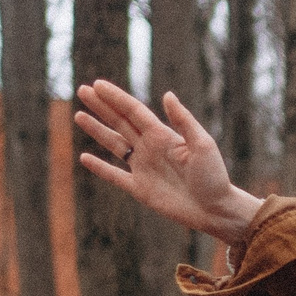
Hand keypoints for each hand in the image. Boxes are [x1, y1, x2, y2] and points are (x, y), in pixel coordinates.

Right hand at [74, 81, 265, 248]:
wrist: (216, 210)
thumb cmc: (214, 177)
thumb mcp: (203, 145)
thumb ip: (184, 121)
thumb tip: (167, 95)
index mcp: (163, 136)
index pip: (134, 111)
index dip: (115, 98)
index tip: (98, 84)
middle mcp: (150, 149)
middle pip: (120, 123)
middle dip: (102, 107)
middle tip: (83, 90)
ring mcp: (144, 168)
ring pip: (114, 144)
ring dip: (97, 131)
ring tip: (79, 115)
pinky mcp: (140, 189)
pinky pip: (115, 176)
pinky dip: (100, 167)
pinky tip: (84, 158)